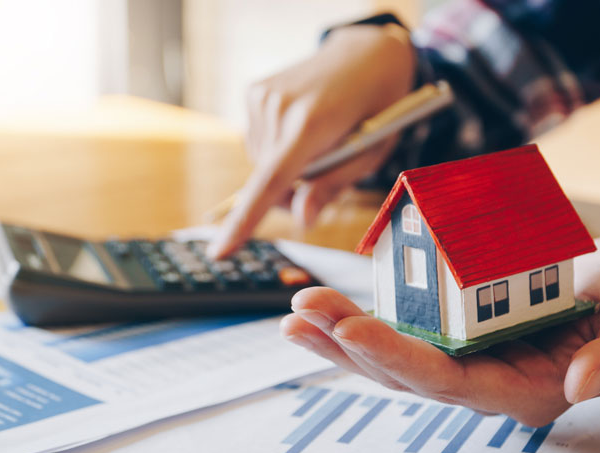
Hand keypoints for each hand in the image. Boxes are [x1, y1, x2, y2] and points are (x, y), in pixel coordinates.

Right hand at [206, 24, 414, 258]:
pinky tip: (302, 128)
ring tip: (319, 143)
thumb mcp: (371, 153)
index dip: (245, 220)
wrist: (368, 53)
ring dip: (286, 169)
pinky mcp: (254, 92)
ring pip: (262, 164)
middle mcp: (278, 106)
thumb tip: (302, 220)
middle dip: (293, 192)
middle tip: (328, 172)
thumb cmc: (379, 106)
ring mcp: (261, 96)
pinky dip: (278, 148)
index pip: (272, 181)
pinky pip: (259, 143)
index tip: (220, 252)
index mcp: (311, 122)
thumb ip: (333, 185)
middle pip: (268, 180)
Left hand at [280, 238, 599, 425]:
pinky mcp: (451, 330)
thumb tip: (583, 384)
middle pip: (404, 372)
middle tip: (304, 310)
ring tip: (298, 309)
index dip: (399, 357)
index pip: (450, 382)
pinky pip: (398, 328)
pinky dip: (357, 318)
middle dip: (350, 343)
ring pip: (390, 356)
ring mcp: (463, 356)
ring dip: (340, 335)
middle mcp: (483, 380)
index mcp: (523, 390)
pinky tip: (321, 307)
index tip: (353, 329)